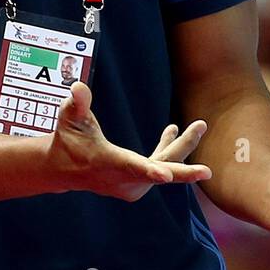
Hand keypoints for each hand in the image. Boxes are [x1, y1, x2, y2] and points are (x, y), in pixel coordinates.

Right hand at [46, 80, 211, 201]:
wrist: (62, 169)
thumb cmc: (67, 140)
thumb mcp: (69, 119)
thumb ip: (77, 104)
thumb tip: (78, 86)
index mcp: (108, 163)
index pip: (130, 167)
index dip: (150, 171)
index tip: (167, 176)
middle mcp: (122, 178)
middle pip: (157, 173)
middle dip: (184, 172)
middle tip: (206, 172)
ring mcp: (131, 183)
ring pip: (164, 166)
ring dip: (181, 146)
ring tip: (199, 126)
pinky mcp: (136, 182)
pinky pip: (159, 166)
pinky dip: (168, 149)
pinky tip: (172, 130)